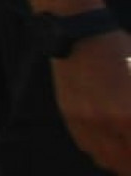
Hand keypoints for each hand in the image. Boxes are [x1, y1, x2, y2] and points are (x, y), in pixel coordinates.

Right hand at [51, 29, 130, 173]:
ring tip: (127, 158)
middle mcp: (110, 122)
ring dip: (121, 163)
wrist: (79, 33)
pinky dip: (101, 153)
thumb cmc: (121, 51)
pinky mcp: (70, 116)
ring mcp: (87, 121)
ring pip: (108, 160)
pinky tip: (109, 146)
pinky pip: (87, 147)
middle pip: (128, 162)